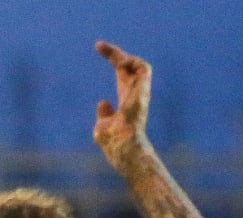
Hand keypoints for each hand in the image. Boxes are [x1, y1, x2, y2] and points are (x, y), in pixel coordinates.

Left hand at [93, 41, 151, 166]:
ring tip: (111, 59)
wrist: (122, 147)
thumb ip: (104, 114)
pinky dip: (133, 62)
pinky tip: (120, 63)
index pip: (121, 75)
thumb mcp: (103, 126)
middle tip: (98, 45)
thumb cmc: (112, 143)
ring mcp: (140, 92)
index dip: (113, 61)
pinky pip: (144, 69)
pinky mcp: (143, 91)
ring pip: (140, 66)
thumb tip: (103, 102)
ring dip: (123, 57)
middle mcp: (135, 94)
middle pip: (128, 67)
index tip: (99, 49)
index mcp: (126, 100)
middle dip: (114, 54)